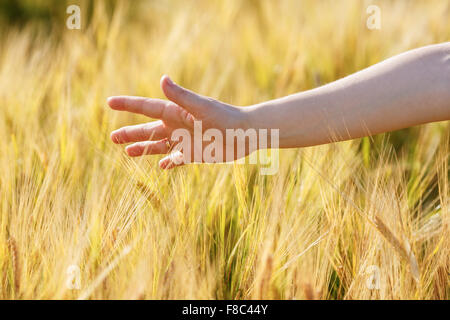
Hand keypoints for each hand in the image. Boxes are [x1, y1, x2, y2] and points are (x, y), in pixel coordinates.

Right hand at [108, 75, 251, 168]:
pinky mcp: (194, 154)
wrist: (246, 133)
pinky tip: (160, 166)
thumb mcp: (202, 107)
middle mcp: (177, 126)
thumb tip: (162, 78)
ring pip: (158, 145)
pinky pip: (176, 159)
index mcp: (176, 112)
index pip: (146, 107)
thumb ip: (181, 96)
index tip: (109, 102)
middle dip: (130, 132)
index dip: (128, 105)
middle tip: (112, 137)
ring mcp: (184, 141)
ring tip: (126, 152)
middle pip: (148, 129)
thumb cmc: (225, 117)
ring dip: (143, 148)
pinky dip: (168, 163)